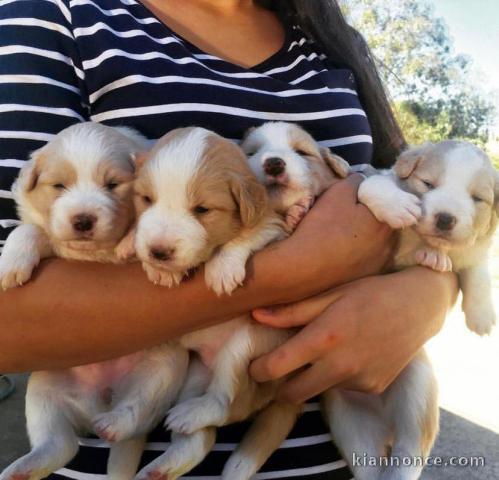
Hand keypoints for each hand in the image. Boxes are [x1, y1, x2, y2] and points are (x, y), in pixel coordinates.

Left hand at [250, 267, 457, 402]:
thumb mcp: (330, 294)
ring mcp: (359, 380)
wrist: (419, 306)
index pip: (277, 367)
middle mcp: (340, 366)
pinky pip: (342, 387)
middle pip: (292, 394)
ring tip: (325, 350)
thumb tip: (256, 316)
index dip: (258, 370)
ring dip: (312, 378)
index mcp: (325, 338)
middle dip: (280, 385)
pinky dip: (337, 376)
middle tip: (280, 368)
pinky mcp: (373, 388)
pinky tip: (349, 354)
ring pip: (318, 389)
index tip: (254, 366)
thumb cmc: (370, 293)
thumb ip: (292, 311)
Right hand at [252, 174, 395, 303]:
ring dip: (368, 238)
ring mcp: (380, 263)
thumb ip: (356, 181)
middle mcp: (390, 243)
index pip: (387, 203)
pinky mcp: (367, 278)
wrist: (304, 266)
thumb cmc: (322, 226)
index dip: (372, 199)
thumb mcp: (338, 193)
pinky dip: (361, 255)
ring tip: (346, 235)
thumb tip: (363, 179)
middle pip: (384, 223)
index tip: (356, 200)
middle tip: (350, 216)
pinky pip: (369, 260)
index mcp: (385, 220)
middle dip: (371, 218)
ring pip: (378, 243)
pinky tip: (345, 252)